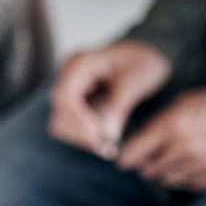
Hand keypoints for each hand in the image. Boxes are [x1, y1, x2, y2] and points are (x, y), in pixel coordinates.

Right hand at [50, 40, 171, 158]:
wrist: (146, 57)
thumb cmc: (142, 61)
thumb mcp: (135, 80)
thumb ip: (118, 106)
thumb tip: (107, 135)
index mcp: (79, 64)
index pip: (64, 97)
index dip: (78, 121)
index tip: (99, 136)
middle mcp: (67, 77)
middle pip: (59, 114)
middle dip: (81, 134)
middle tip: (108, 148)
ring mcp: (68, 91)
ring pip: (61, 125)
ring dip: (82, 140)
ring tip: (108, 147)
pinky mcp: (73, 105)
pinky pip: (70, 127)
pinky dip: (84, 138)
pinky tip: (104, 141)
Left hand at [116, 86, 205, 190]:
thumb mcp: (182, 103)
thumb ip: (157, 124)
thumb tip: (136, 142)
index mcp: (172, 126)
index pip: (133, 153)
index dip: (125, 157)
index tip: (123, 158)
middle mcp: (183, 149)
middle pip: (147, 169)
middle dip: (145, 163)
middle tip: (148, 156)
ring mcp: (200, 166)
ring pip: (165, 179)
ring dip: (164, 171)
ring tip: (171, 158)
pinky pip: (186, 185)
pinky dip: (183, 177)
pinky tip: (188, 164)